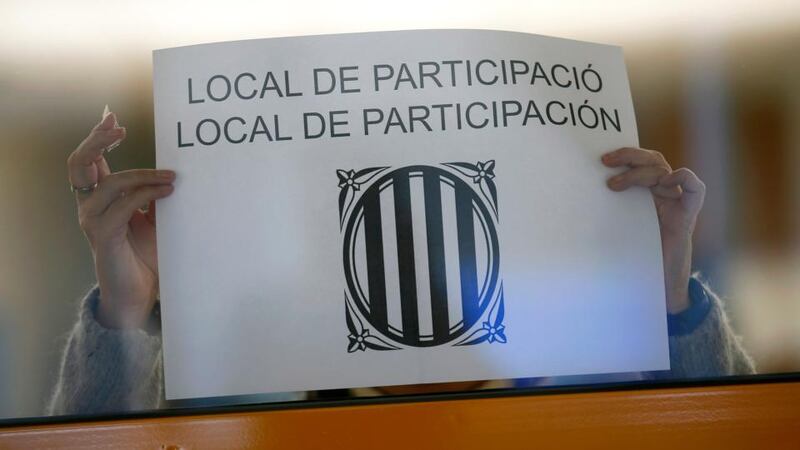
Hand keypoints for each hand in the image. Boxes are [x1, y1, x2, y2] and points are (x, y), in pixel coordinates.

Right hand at [67, 108, 175, 328]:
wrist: (140, 293)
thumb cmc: (147, 256)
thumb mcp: (155, 220)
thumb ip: (154, 196)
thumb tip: (171, 171)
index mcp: (100, 198)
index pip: (89, 160)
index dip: (97, 137)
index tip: (113, 118)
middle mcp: (90, 206)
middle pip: (80, 162)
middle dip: (98, 140)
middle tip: (119, 127)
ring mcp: (93, 220)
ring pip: (112, 182)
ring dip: (144, 174)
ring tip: (172, 177)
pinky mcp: (103, 236)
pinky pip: (124, 206)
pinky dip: (147, 195)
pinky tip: (167, 192)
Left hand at [601, 147, 705, 313]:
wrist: (658, 280)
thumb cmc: (636, 253)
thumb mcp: (617, 226)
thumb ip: (609, 209)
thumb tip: (578, 198)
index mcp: (649, 192)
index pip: (643, 161)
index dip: (627, 154)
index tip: (603, 160)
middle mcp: (664, 193)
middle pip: (653, 160)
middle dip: (629, 156)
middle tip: (606, 162)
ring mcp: (676, 203)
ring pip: (664, 171)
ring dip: (639, 172)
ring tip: (615, 184)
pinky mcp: (687, 215)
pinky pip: (695, 188)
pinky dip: (684, 178)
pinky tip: (667, 182)